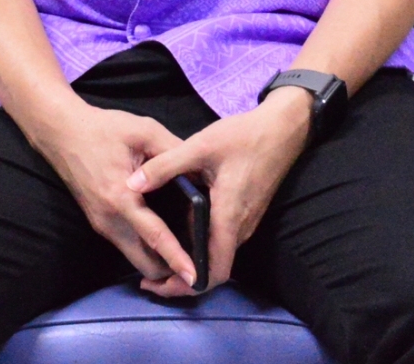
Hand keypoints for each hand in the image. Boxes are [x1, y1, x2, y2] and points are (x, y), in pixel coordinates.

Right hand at [29, 98, 197, 289]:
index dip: (176, 259)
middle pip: (144, 263)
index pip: (154, 237)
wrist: (61, 132)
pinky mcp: (99, 222)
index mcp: (121, 198)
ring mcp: (101, 224)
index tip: (194, 278)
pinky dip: (147, 249)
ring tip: (188, 253)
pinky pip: (127, 246)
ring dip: (159, 262)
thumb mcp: (144, 131)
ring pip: (135, 258)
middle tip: (198, 266)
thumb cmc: (103, 129)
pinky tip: (166, 236)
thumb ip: (173, 152)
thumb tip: (201, 173)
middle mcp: (109, 220)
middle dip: (170, 271)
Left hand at [129, 87, 312, 294]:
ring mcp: (246, 222)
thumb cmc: (244, 137)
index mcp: (228, 217)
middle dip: (182, 279)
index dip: (186, 286)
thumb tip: (131, 184)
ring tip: (159, 255)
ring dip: (192, 262)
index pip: (213, 272)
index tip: (158, 284)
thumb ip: (165, 165)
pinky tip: (180, 230)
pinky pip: (223, 240)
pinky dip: (202, 247)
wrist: (282, 128)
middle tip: (150, 276)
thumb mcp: (200, 145)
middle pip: (214, 270)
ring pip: (218, 256)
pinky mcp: (246, 213)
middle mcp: (240, 228)